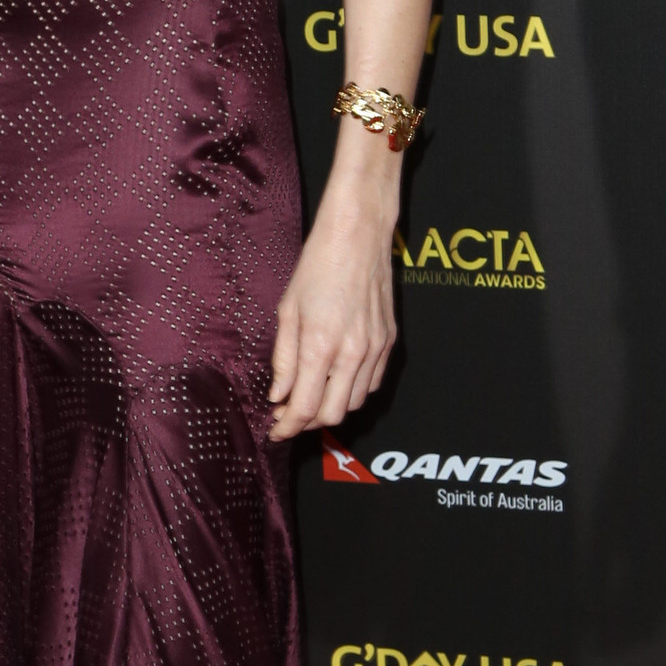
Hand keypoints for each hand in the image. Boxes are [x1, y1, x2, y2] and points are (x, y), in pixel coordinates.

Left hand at [267, 185, 398, 440]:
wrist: (358, 235)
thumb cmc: (317, 266)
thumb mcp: (287, 310)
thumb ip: (283, 358)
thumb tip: (279, 395)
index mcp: (320, 344)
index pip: (304, 407)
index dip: (287, 427)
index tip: (275, 431)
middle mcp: (352, 353)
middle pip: (333, 415)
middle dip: (307, 423)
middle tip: (288, 415)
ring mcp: (375, 348)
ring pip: (355, 403)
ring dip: (331, 407)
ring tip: (310, 395)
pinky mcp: (389, 341)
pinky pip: (372, 383)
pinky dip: (353, 391)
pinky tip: (335, 379)